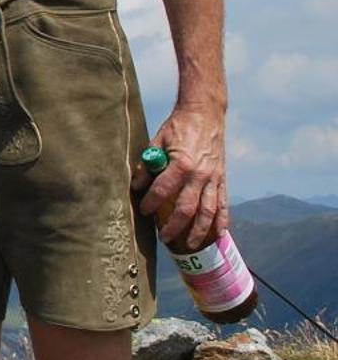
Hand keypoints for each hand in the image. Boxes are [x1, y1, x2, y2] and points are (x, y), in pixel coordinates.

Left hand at [137, 103, 228, 252]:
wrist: (205, 115)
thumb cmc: (179, 127)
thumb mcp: (157, 140)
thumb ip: (148, 164)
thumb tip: (136, 184)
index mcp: (181, 164)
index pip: (162, 190)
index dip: (150, 203)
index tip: (143, 211)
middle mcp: (200, 175)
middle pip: (187, 208)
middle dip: (174, 226)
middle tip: (164, 238)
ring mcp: (214, 179)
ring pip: (208, 212)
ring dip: (199, 231)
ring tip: (191, 244)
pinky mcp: (222, 179)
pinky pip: (223, 204)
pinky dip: (222, 221)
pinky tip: (219, 234)